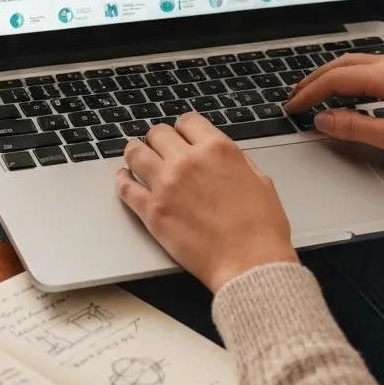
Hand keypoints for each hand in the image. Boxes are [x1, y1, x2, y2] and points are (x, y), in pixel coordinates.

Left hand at [115, 113, 298, 292]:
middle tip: (160, 147)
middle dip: (160, 139)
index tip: (181, 135)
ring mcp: (166, 185)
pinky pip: (125, 187)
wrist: (249, 263)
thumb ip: (236, 161)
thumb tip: (223, 156)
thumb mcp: (260, 180)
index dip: (184, 128)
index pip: (188, 121)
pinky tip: (124, 178)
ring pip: (135, 153)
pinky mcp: (152, 212)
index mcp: (217, 149)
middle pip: (158, 133)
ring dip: (135, 152)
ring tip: (135, 156)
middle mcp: (188, 161)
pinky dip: (122, 180)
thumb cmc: (261, 228)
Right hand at [285, 53, 383, 169]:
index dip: (309, 93)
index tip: (291, 108)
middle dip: (314, 79)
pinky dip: (351, 79)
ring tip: (314, 94)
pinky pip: (373, 70)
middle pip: (343, 63)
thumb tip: (323, 119)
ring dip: (332, 76)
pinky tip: (348, 94)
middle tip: (294, 97)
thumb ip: (355, 127)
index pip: (335, 78)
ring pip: (358, 64)